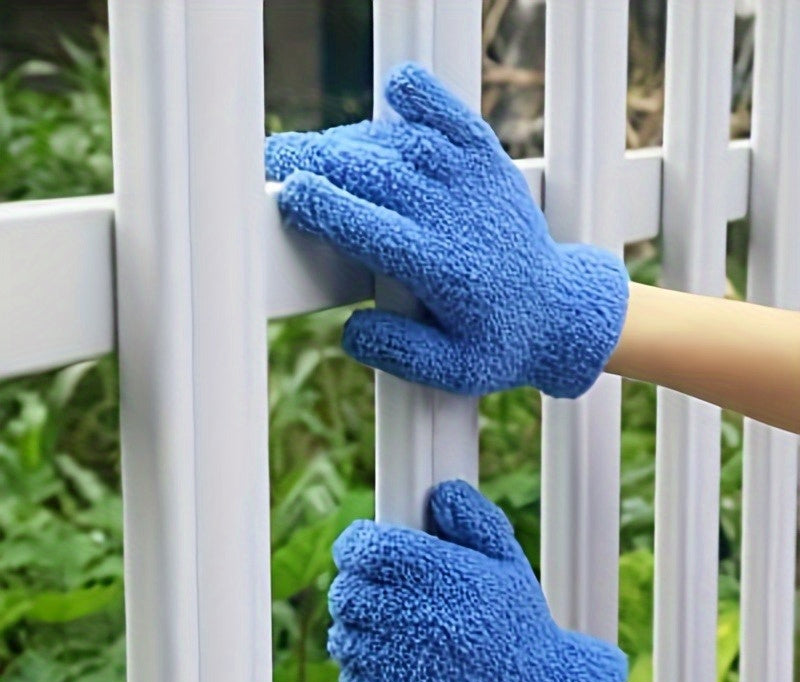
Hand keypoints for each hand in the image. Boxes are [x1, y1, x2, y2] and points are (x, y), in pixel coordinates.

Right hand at [265, 62, 628, 398]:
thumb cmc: (500, 342)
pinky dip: (427, 98)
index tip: (291, 194)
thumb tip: (350, 329)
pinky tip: (399, 89)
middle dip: (320, 166)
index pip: (372, 229)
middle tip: (279, 164)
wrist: (560, 311)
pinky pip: (455, 119)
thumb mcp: (454, 372)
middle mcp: (456, 218)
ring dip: (353, 143)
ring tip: (316, 152)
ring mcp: (475, 185)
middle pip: (376, 177)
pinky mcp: (490, 165)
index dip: (326, 208)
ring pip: (402, 146)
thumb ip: (400, 353)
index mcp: (442, 270)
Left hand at [327, 480, 626, 681]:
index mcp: (445, 577)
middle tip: (375, 585)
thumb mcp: (508, 560)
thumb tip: (440, 493)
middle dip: (355, 582)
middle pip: (348, 590)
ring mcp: (402, 664)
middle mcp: (419, 618)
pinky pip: (350, 674)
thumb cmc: (518, 624)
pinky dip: (361, 664)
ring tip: (384, 623)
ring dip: (356, 624)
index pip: (371, 549)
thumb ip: (473, 519)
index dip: (355, 543)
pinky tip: (389, 658)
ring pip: (343, 632)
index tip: (361, 545)